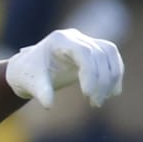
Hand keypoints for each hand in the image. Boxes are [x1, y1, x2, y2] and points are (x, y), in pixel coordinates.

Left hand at [6, 28, 124, 108]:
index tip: (88, 94)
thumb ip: (40, 91)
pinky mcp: (92, 50)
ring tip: (101, 101)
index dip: (90, 72)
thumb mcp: (30, 84)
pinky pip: (110, 58)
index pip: (83, 51)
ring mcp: (85, 41)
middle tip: (95, 103)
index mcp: (59, 40)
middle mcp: (75, 37)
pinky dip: (114, 75)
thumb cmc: (27, 74)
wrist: (28, 69)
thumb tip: (49, 105)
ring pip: (109, 54)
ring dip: (111, 78)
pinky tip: (112, 93)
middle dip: (101, 80)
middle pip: (99, 54)